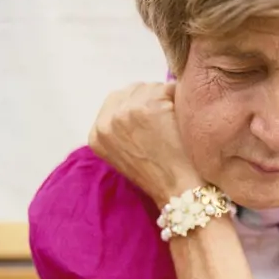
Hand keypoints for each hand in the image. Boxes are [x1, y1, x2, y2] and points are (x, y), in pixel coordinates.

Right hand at [88, 82, 202, 206]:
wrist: (179, 191)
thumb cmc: (160, 175)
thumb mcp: (127, 153)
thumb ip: (123, 127)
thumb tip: (138, 102)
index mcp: (96, 134)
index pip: (116, 100)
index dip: (139, 105)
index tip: (154, 117)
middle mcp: (106, 121)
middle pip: (133, 90)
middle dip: (152, 99)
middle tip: (168, 120)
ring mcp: (125, 113)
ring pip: (150, 87)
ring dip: (166, 99)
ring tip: (174, 124)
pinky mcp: (147, 107)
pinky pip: (167, 89)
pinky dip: (178, 100)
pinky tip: (182, 121)